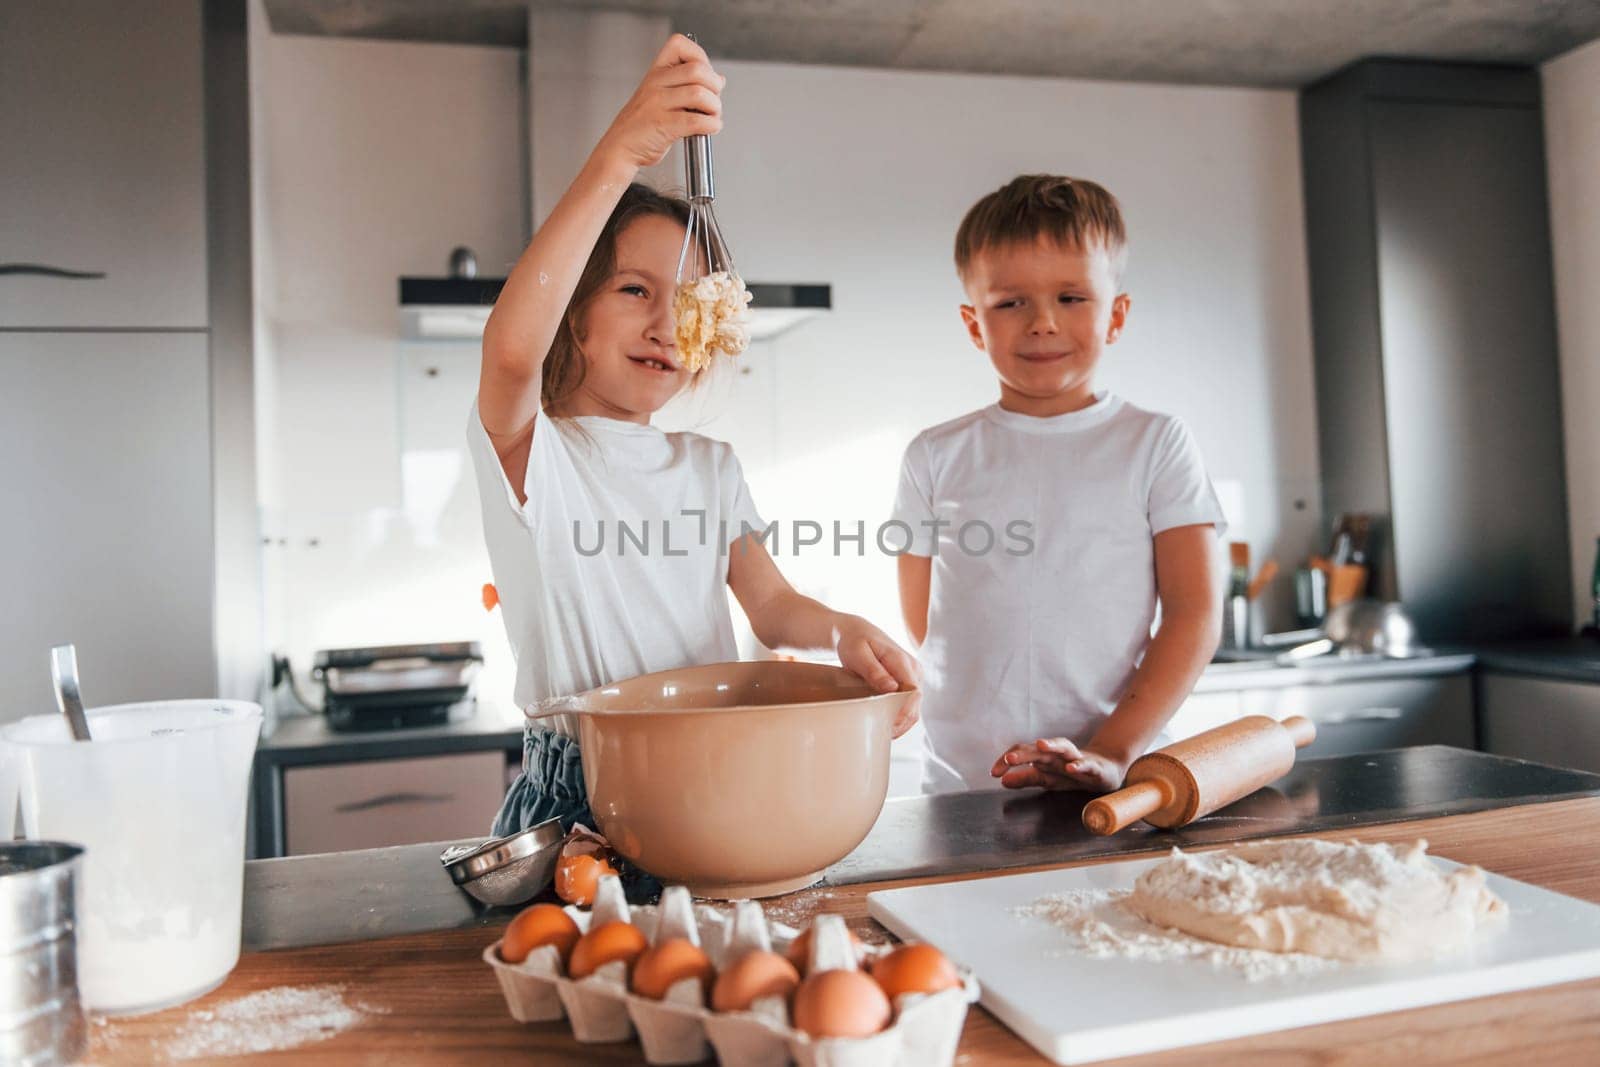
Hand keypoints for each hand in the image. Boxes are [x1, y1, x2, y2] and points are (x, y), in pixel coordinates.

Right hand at [593, 34, 723, 172]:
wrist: (621, 147)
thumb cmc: (643, 124)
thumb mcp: (662, 95)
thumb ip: (688, 84)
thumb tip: (719, 79)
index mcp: (656, 71)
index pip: (681, 45)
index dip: (702, 58)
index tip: (706, 77)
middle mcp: (656, 83)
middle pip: (698, 70)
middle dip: (714, 87)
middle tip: (713, 101)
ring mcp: (657, 103)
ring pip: (699, 94)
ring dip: (715, 108)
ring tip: (712, 116)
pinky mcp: (662, 124)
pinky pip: (695, 120)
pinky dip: (711, 125)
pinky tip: (709, 128)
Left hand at [832, 616, 920, 737]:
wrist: (857, 633)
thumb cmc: (854, 642)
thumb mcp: (857, 654)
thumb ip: (874, 671)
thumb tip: (892, 688)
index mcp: (902, 661)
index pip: (913, 692)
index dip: (904, 712)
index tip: (888, 725)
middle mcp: (914, 669)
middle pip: (916, 704)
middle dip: (902, 722)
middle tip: (881, 733)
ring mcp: (914, 677)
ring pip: (915, 707)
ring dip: (902, 722)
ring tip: (882, 732)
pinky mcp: (909, 683)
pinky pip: (909, 705)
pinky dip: (900, 717)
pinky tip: (885, 724)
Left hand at [991, 738, 1126, 792]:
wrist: (1105, 769)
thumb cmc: (1070, 773)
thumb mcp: (1046, 779)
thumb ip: (1026, 778)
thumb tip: (1002, 780)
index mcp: (1044, 759)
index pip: (1022, 754)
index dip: (1007, 761)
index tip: (994, 773)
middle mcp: (1057, 756)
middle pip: (1039, 751)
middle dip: (1024, 754)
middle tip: (1009, 759)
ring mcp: (1076, 759)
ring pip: (1063, 748)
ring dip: (1052, 746)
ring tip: (1040, 746)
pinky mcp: (1094, 767)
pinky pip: (1086, 765)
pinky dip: (1079, 765)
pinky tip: (1072, 768)